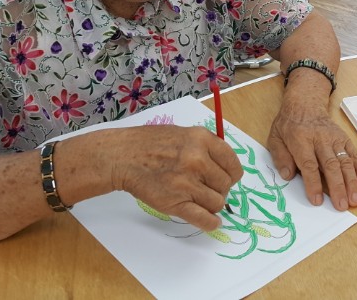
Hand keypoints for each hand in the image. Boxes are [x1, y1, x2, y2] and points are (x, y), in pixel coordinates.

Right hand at [110, 125, 242, 231]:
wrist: (123, 156)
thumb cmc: (151, 143)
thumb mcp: (185, 134)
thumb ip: (206, 148)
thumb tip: (225, 168)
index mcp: (202, 140)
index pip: (233, 164)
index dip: (232, 174)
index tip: (227, 178)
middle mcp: (198, 161)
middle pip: (226, 185)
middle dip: (220, 189)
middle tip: (208, 189)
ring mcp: (187, 183)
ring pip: (217, 202)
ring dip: (212, 204)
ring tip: (201, 199)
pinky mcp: (176, 203)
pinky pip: (203, 218)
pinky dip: (211, 223)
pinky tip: (213, 222)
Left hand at [266, 102, 356, 210]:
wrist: (305, 104)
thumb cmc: (288, 125)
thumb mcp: (275, 138)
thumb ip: (280, 157)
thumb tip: (288, 176)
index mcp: (301, 140)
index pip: (309, 164)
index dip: (313, 183)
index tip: (317, 201)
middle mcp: (320, 139)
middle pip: (331, 165)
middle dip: (337, 187)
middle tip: (342, 206)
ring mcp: (335, 139)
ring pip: (345, 161)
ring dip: (351, 182)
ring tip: (355, 200)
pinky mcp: (344, 138)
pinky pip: (354, 153)